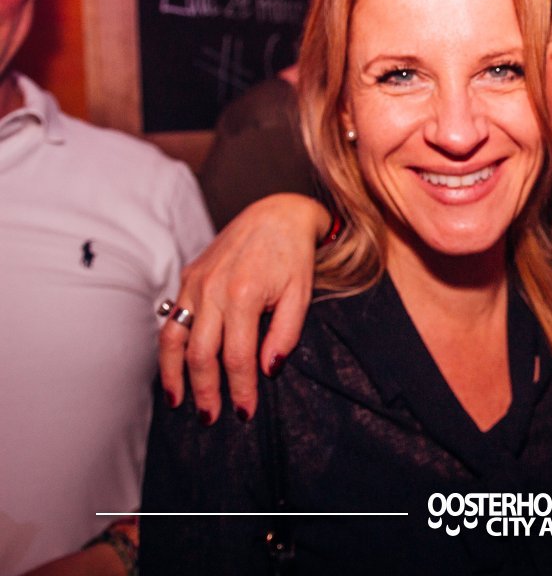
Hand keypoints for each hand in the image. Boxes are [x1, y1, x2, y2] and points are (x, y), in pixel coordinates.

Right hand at [159, 193, 329, 421]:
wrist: (277, 214)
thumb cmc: (293, 256)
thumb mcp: (300, 294)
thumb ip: (284, 334)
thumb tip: (267, 371)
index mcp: (243, 295)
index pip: (238, 356)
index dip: (241, 389)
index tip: (244, 412)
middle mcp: (212, 289)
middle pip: (200, 354)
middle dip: (204, 391)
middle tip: (211, 417)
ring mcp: (195, 282)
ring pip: (173, 338)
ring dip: (173, 374)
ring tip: (179, 402)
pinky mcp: (188, 276)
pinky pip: (172, 318)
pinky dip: (171, 347)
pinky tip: (175, 366)